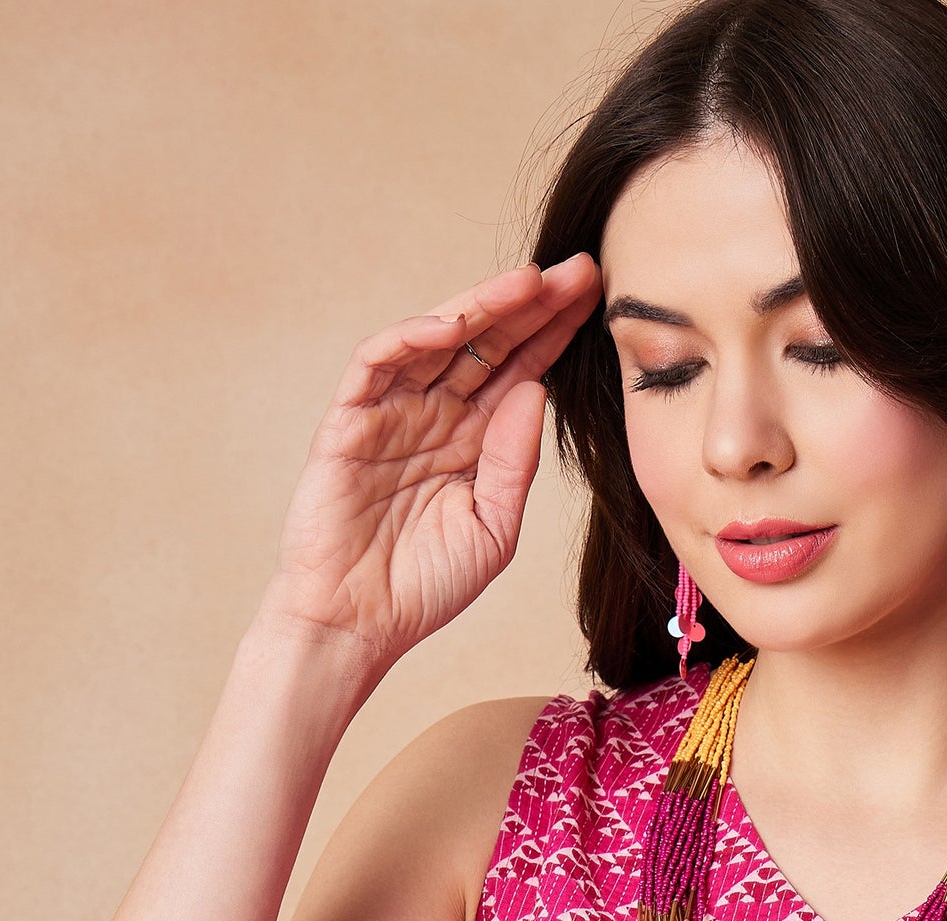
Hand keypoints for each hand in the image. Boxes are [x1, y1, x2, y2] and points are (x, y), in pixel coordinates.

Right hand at [254, 251, 602, 691]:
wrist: (357, 626)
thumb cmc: (423, 588)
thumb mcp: (493, 529)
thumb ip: (515, 463)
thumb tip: (535, 390)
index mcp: (475, 441)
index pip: (520, 370)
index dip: (554, 333)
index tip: (597, 298)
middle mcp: (436, 417)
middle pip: (487, 344)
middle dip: (531, 305)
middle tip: (578, 270)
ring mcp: (392, 415)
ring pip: (437, 341)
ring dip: (481, 308)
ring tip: (528, 283)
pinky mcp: (349, 423)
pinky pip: (377, 365)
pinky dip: (410, 338)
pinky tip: (451, 324)